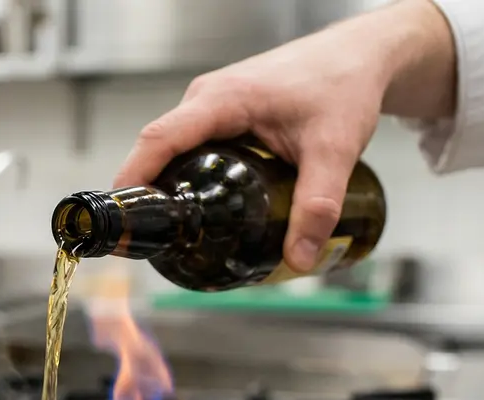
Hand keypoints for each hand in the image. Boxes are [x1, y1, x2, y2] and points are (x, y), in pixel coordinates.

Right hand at [114, 0, 454, 272]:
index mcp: (223, 99)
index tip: (123, 215)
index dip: (133, 177)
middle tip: (150, 241)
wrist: (361, 57)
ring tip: (170, 233)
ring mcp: (211, 106)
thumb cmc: (344, 85)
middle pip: (158, 150)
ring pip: (174, 150)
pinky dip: (186, 177)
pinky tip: (197, 208)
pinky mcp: (223, 116)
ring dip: (166, 187)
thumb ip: (318, 205)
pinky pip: (191, 148)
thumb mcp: (335, 150)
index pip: (160, 139)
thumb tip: (298, 258)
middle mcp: (207, 99)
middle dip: (147, 195)